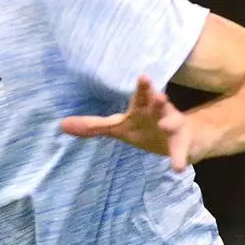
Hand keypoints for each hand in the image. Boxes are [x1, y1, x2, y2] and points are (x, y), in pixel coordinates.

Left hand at [59, 75, 197, 171]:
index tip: (144, 76)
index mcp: (143, 108)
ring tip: (164, 125)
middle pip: (158, 103)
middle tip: (158, 93)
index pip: (141, 95)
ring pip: (172, 123)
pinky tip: (177, 168)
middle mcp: (159, 113)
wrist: (183, 138)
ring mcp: (172, 127)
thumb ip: (93, 126)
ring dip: (169, 123)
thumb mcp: (120, 127)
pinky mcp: (181, 145)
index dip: (143, 87)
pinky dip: (179, 159)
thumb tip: (61, 125)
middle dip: (157, 97)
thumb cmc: (146, 127)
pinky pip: (180, 152)